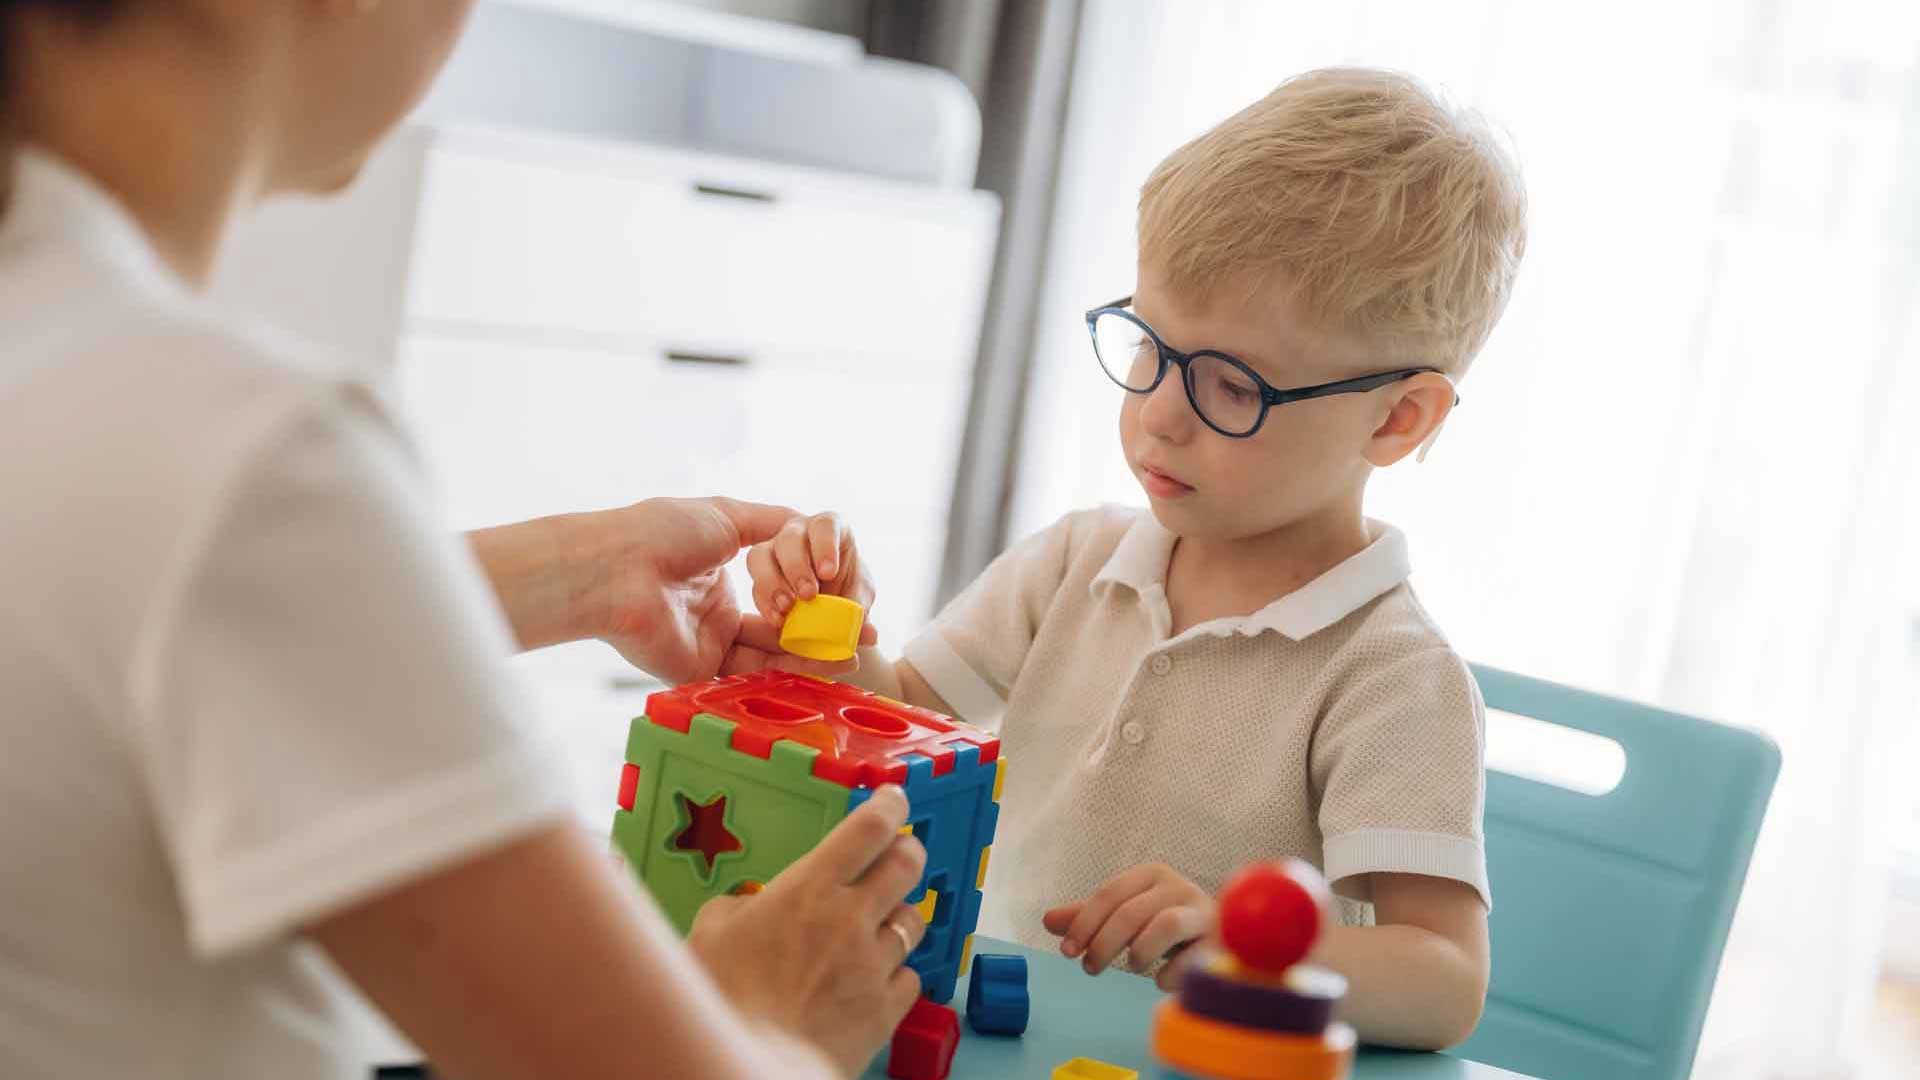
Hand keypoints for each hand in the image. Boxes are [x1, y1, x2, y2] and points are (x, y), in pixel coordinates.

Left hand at [586, 497, 865, 684]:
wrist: (619, 566)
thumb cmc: (662, 532)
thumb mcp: (725, 515)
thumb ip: (770, 522)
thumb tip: (807, 519)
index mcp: (718, 578)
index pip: (776, 593)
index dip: (814, 595)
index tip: (848, 596)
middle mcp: (716, 615)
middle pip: (780, 629)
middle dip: (822, 630)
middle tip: (862, 629)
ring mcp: (709, 646)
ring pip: (773, 653)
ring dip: (816, 650)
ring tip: (855, 645)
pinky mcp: (702, 672)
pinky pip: (755, 673)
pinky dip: (795, 665)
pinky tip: (829, 657)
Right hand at [688, 785, 927, 1074]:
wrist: (746, 1063)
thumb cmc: (720, 1000)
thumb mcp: (710, 932)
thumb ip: (739, 907)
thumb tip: (748, 908)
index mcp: (809, 889)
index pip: (868, 828)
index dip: (889, 806)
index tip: (893, 800)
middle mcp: (851, 919)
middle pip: (907, 864)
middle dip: (908, 852)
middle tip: (900, 853)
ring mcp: (873, 965)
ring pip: (914, 921)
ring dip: (899, 917)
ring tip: (879, 924)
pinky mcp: (885, 1010)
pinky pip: (910, 978)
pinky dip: (897, 974)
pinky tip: (875, 978)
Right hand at [745, 511, 878, 631]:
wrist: (831, 600)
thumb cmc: (847, 586)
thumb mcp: (860, 595)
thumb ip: (861, 608)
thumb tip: (870, 633)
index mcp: (830, 528)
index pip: (825, 525)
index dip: (825, 547)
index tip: (829, 573)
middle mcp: (799, 532)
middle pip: (789, 538)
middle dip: (797, 568)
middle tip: (809, 595)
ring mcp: (775, 548)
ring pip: (761, 554)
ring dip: (772, 583)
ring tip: (788, 608)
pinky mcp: (761, 571)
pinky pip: (754, 582)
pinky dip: (764, 602)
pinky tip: (778, 619)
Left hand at [1042, 862, 1214, 989]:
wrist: (1223, 930)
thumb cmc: (1165, 920)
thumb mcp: (1126, 913)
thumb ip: (1089, 916)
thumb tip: (1047, 920)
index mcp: (1151, 875)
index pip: (1110, 893)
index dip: (1084, 922)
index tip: (1067, 952)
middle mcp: (1178, 887)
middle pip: (1132, 912)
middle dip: (1104, 944)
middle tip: (1089, 969)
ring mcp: (1203, 912)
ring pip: (1167, 924)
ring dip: (1140, 951)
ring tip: (1130, 967)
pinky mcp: (1220, 941)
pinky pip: (1193, 958)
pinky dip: (1171, 973)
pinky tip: (1159, 981)